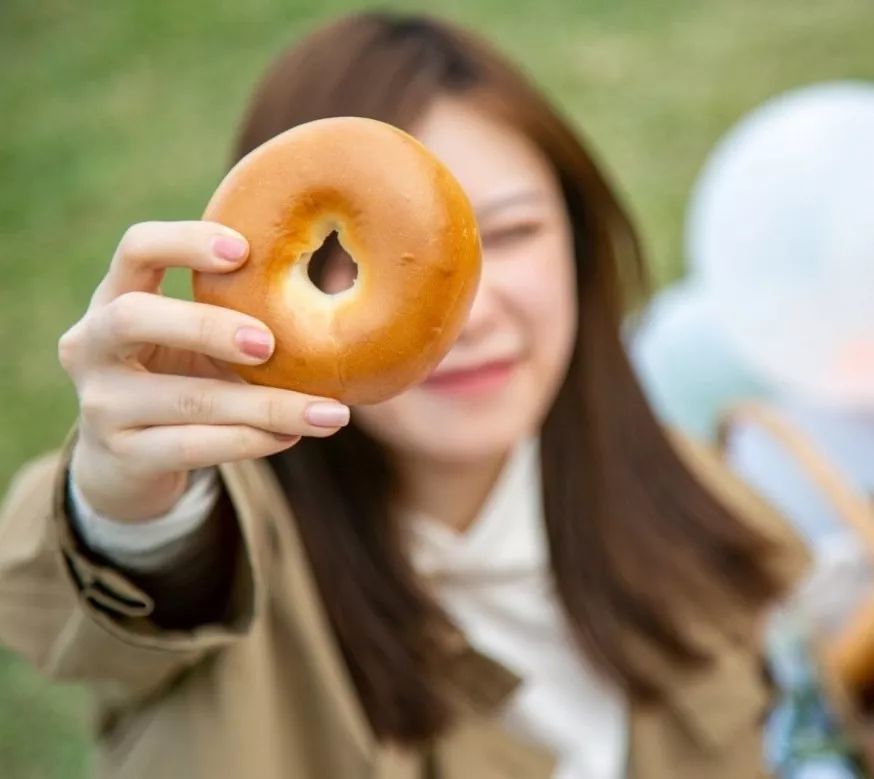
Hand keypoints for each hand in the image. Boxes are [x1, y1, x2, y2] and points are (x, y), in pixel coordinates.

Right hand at [58, 221, 348, 520]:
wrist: (124, 462)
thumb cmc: (177, 380)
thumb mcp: (194, 341)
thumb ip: (237, 314)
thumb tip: (343, 293)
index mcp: (114, 298)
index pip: (135, 248)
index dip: (184, 242)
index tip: (244, 249)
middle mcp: (92, 344)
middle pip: (135, 317)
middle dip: (207, 325)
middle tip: (271, 343)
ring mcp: (101, 403)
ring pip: (187, 398)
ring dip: (266, 405)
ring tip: (327, 412)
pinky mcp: (124, 455)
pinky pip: (195, 446)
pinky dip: (251, 441)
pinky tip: (292, 436)